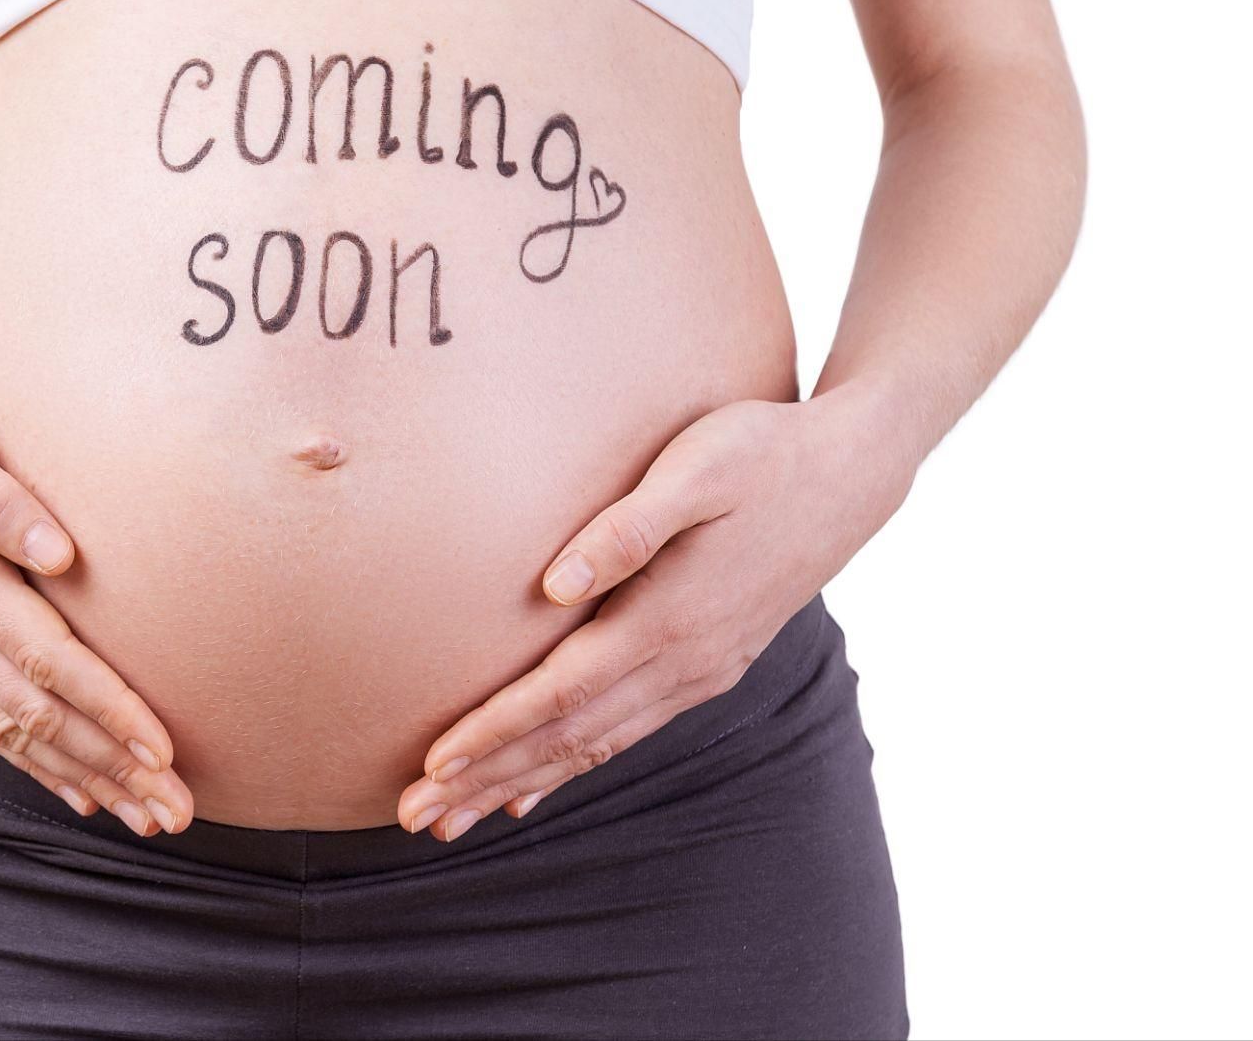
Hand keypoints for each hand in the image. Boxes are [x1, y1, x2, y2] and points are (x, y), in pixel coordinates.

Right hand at [0, 357, 191, 836]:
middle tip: (176, 813)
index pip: (46, 660)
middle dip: (111, 766)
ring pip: (6, 731)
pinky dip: (24, 759)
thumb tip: (63, 555)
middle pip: (35, 715)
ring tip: (140, 818)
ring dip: (78, 776)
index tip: (163, 753)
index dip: (109, 710)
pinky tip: (69, 788)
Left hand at [396, 392, 911, 840]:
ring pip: (595, 746)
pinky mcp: (707, 665)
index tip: (435, 763)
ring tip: (454, 816)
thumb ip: (626, 528)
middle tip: (415, 817)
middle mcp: (684, 662)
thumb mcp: (698, 468)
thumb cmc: (762, 453)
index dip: (495, 732)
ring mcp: (699, 671)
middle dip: (488, 779)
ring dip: (521, 784)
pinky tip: (533, 792)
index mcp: (670, 618)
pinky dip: (573, 766)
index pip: (562, 693)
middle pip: (569, 739)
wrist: (853, 474)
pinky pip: (626, 731)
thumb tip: (553, 584)